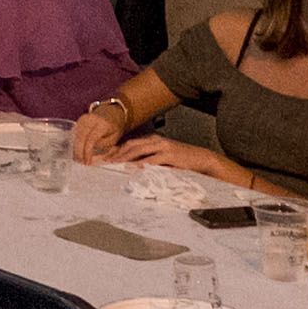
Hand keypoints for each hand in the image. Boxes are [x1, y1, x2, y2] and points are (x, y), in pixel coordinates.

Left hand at [104, 133, 231, 178]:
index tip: (106, 158)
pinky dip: (142, 163)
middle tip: (105, 161)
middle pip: (131, 145)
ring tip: (114, 164)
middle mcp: (155, 141)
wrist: (201, 159)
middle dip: (117, 153)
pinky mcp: (169, 154)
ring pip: (139, 150)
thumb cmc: (182, 160)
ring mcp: (162, 146)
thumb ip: (150, 160)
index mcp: (153, 140)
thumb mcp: (164, 158)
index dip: (117, 151)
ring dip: (125, 158)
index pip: (130, 144)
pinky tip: (135, 168)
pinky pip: (153, 159)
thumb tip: (134, 167)